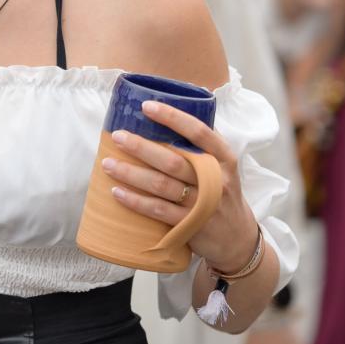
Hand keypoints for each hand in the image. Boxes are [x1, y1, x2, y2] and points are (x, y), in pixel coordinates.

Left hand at [102, 100, 256, 270]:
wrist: (236, 237)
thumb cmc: (221, 192)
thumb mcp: (222, 166)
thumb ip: (201, 143)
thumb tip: (170, 110)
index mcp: (223, 158)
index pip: (199, 132)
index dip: (173, 118)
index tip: (147, 106)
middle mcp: (215, 180)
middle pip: (173, 161)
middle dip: (141, 147)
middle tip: (117, 136)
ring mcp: (203, 204)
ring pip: (161, 185)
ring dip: (131, 174)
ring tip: (107, 163)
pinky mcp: (190, 225)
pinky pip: (158, 210)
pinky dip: (135, 201)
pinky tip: (117, 192)